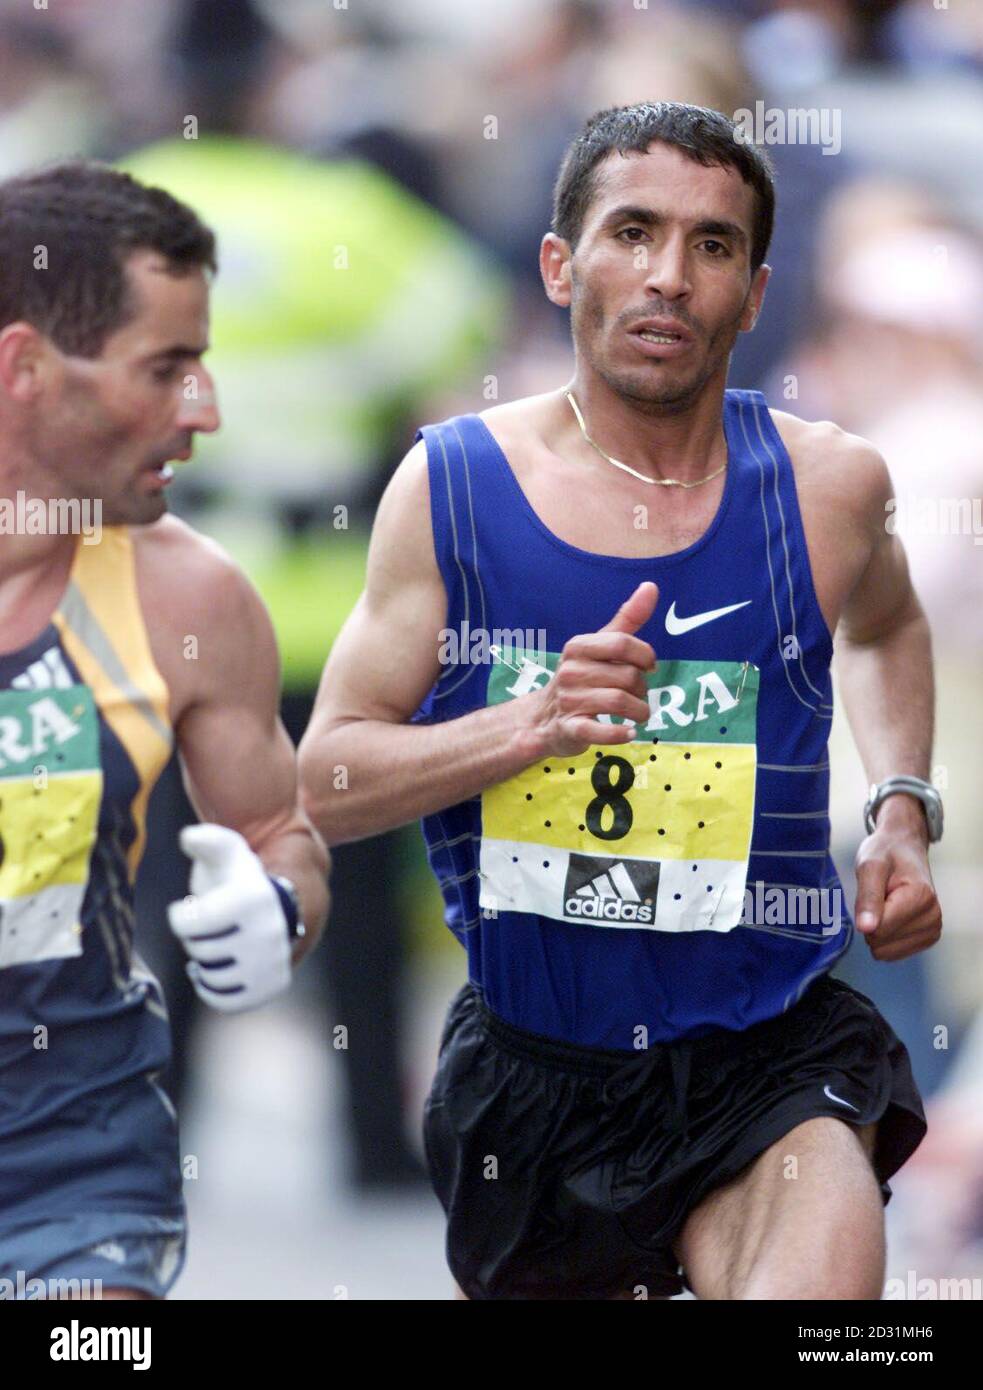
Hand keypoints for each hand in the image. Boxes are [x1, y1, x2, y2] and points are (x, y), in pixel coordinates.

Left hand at [167, 823, 291, 1012]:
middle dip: (196, 939)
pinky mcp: (272, 987)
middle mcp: (268, 933)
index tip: (189, 908)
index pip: (188, 922)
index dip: (180, 916)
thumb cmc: (240, 879)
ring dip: (205, 963)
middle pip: (199, 950)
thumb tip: (188, 838)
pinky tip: (213, 973)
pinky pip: (226, 1002)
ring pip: (211, 976)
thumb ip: (205, 839)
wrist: (280, 907)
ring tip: (215, 947)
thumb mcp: (226, 851)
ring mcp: (272, 963)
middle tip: (209, 928)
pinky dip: (212, 991)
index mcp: (251, 899)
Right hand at [520, 581, 658, 757]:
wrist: (541, 719)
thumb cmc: (579, 678)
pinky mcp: (569, 729)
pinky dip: (619, 734)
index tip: (649, 667)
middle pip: (627, 676)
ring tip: (639, 714)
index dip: (644, 655)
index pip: (622, 643)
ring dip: (640, 711)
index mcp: (578, 647)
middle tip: (639, 695)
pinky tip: (629, 733)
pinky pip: (599, 731)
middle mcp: (570, 671)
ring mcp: (568, 700)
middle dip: (642, 688)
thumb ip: (627, 619)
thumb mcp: (599, 646)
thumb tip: (651, 586)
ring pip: (620, 701)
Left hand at [853, 805, 941, 960]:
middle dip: (871, 921)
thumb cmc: (885, 853)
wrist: (904, 847)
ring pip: (885, 952)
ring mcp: (933, 930)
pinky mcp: (927, 938)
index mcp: (921, 898)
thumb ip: (867, 897)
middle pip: (881, 942)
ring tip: (887, 903)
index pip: (878, 930)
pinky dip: (886, 936)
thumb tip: (865, 929)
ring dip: (878, 929)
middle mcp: (933, 917)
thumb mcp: (869, 866)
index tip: (874, 890)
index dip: (865, 913)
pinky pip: (892, 953)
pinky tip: (892, 914)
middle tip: (880, 896)